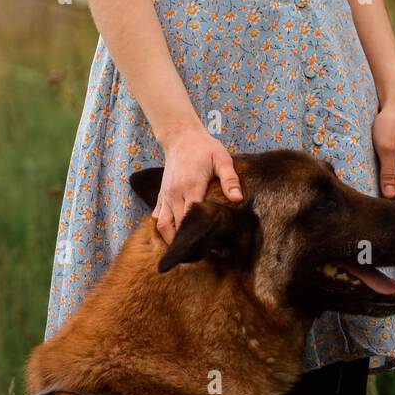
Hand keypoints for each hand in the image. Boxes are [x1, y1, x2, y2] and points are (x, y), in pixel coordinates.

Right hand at [153, 128, 243, 243]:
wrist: (181, 137)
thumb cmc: (204, 148)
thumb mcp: (221, 159)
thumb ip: (230, 179)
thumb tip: (237, 199)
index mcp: (191, 186)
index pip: (191, 218)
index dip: (197, 235)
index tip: (208, 249)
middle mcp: (175, 194)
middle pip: (176, 227)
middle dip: (186, 243)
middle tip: (200, 257)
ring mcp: (165, 196)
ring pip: (162, 226)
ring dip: (171, 241)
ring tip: (185, 252)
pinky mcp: (161, 195)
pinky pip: (157, 218)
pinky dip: (162, 231)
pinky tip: (172, 240)